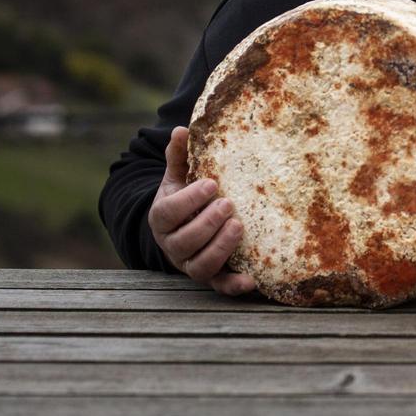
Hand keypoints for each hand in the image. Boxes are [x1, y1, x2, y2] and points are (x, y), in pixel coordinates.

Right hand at [147, 126, 255, 295]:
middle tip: (229, 205)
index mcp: (163, 218)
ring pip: (199, 265)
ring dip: (220, 248)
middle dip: (207, 223)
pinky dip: (234, 286)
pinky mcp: (210, 277)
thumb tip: (181, 129)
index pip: (169, 212)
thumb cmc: (184, 198)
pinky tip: (253, 279)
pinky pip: (219, 286)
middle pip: (184, 241)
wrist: (182, 229)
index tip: (213, 184)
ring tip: (239, 227)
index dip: (189, 200)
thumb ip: (179, 157)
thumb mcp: (178, 178)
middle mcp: (173, 245)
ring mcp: (190, 263)